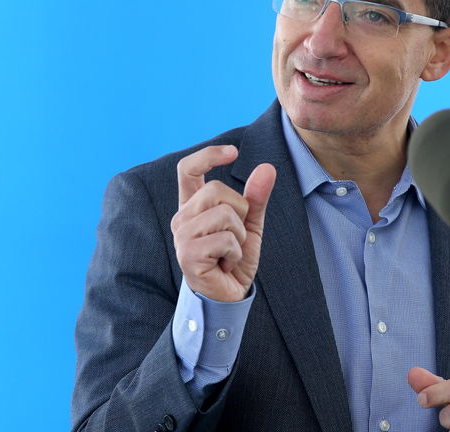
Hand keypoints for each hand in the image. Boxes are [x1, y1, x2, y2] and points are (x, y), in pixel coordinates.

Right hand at [170, 145, 275, 301]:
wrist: (227, 296)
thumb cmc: (234, 259)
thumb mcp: (250, 224)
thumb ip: (256, 197)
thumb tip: (267, 168)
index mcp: (193, 206)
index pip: (188, 169)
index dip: (208, 155)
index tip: (233, 152)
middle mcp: (182, 218)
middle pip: (216, 189)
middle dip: (240, 211)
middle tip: (236, 236)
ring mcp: (182, 236)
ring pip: (224, 214)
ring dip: (239, 235)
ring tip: (230, 252)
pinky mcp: (188, 254)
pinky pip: (226, 239)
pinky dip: (236, 252)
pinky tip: (226, 265)